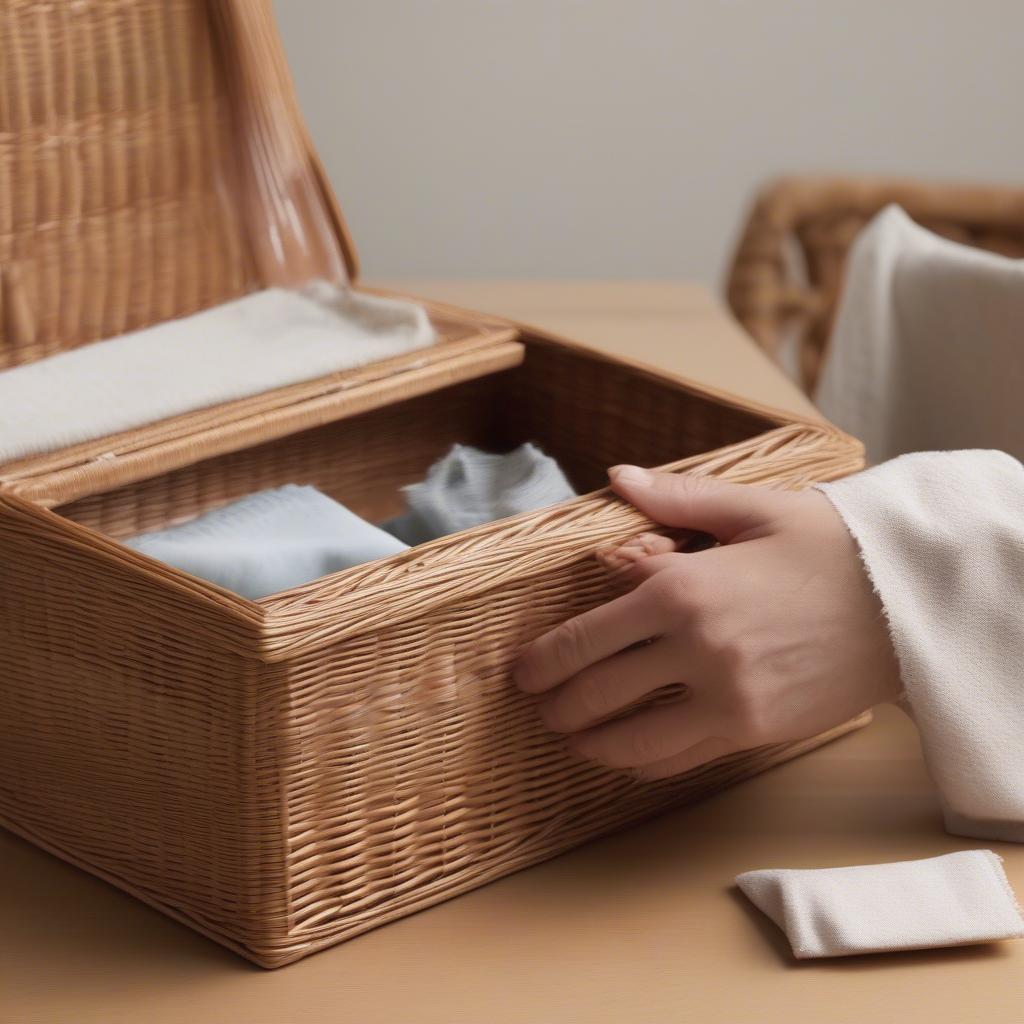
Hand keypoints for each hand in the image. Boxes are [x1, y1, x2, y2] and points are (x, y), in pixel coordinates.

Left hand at [513, 465, 900, 779]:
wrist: (905, 599)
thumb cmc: (827, 546)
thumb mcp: (751, 510)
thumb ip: (675, 499)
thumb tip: (617, 479)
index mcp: (682, 589)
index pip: (585, 638)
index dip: (541, 661)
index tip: (521, 673)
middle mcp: (695, 649)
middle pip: (596, 693)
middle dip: (554, 705)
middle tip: (537, 705)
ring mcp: (726, 698)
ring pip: (632, 741)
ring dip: (589, 744)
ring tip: (571, 738)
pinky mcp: (754, 730)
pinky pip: (681, 759)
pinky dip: (643, 762)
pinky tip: (628, 753)